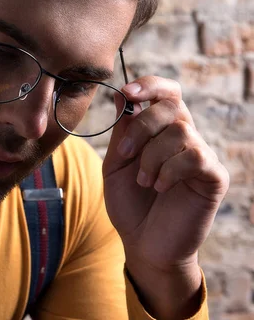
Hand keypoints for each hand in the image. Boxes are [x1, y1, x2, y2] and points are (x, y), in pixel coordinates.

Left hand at [102, 76, 228, 316]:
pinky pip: (195, 157)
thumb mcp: (115, 164)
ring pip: (180, 131)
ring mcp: (201, 156)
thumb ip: (121, 132)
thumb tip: (121, 95)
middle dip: (142, 126)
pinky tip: (160, 187)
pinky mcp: (213, 177)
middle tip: (126, 154)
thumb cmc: (129, 203)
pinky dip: (170, 170)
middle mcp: (184, 138)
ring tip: (144, 181)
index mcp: (160, 131)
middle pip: (171, 106)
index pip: (166, 93)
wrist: (143, 243)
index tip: (127, 93)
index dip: (150, 85)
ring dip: (151, 156)